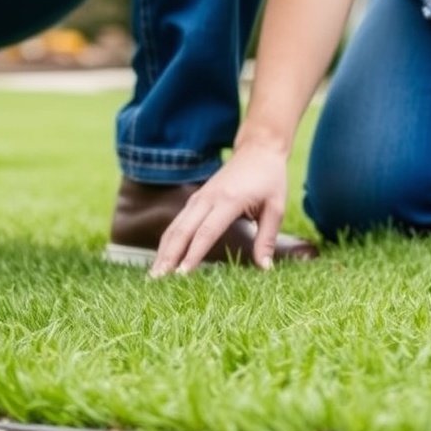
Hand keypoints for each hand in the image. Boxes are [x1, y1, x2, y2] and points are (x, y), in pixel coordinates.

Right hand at [150, 138, 289, 276]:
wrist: (258, 149)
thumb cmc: (269, 179)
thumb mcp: (276, 208)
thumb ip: (267, 238)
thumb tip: (265, 268)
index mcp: (229, 200)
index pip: (206, 232)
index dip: (193, 254)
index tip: (183, 275)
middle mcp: (208, 198)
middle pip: (183, 231)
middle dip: (169, 256)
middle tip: (158, 280)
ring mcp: (199, 198)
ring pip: (175, 227)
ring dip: (163, 251)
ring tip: (154, 275)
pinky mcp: (195, 199)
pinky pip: (178, 223)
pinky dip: (168, 242)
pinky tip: (163, 258)